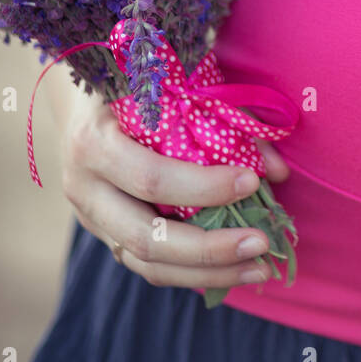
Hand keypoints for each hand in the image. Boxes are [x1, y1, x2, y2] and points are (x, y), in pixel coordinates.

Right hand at [59, 89, 290, 289]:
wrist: (85, 106)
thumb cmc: (137, 88)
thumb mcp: (170, 90)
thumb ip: (223, 122)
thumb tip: (276, 171)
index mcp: (94, 143)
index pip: (151, 178)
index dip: (204, 186)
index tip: (252, 182)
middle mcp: (84, 188)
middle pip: (145, 237)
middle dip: (210, 248)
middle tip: (262, 244)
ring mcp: (92, 220)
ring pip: (148, 263)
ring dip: (209, 272)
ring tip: (260, 269)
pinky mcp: (107, 238)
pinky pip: (151, 267)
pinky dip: (195, 273)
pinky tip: (236, 269)